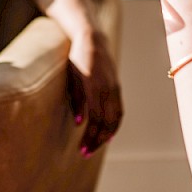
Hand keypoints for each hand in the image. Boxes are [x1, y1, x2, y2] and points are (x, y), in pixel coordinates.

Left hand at [66, 33, 122, 156]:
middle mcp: (107, 87)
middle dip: (97, 140)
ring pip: (116, 118)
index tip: (81, 148)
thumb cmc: (76, 57)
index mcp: (94, 84)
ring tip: (95, 145)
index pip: (96, 117)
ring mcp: (115, 87)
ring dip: (107, 135)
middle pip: (107, 122)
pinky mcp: (117, 87)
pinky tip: (107, 134)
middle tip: (85, 152)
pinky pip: (119, 110)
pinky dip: (114, 124)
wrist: (93, 39)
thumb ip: (77, 99)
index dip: (90, 135)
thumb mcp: (72, 76)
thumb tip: (80, 123)